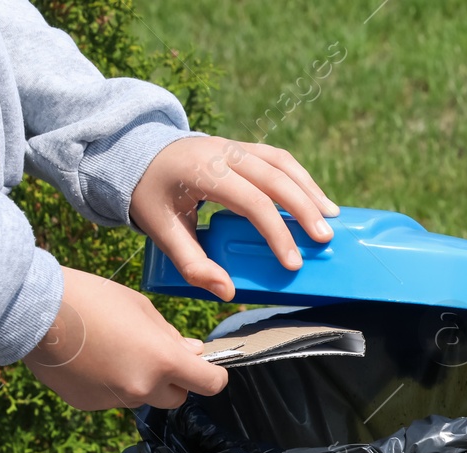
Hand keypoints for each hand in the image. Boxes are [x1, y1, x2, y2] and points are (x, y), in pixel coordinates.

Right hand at [26, 267, 227, 409]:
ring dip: (141, 382)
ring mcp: (114, 400)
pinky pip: (112, 398)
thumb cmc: (91, 299)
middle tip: (156, 354)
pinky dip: (110, 385)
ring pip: (143, 398)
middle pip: (177, 398)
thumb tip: (194, 352)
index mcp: (163, 361)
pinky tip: (90, 359)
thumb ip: (171, 337)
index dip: (213, 375)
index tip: (207, 367)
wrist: (32, 309)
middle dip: (175, 381)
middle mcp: (142, 388)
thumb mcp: (142, 309)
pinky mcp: (89, 404)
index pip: (210, 384)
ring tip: (114, 350)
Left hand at [132, 137, 339, 300]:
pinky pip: (278, 159)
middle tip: (324, 239)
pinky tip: (314, 198)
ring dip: (309, 190)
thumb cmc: (150, 195)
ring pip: (282, 163)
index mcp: (203, 171)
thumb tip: (226, 291)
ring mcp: (235, 146)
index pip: (252, 202)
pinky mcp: (242, 147)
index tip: (292, 263)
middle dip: (304, 210)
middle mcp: (223, 153)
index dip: (276, 233)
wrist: (135, 152)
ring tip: (331, 217)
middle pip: (276, 179)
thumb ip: (192, 262)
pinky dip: (300, 178)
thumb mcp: (161, 231)